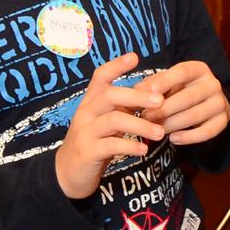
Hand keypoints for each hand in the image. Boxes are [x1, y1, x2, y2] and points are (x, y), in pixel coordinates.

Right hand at [54, 52, 161, 198]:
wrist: (69, 172)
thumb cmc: (95, 141)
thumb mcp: (107, 121)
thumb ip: (124, 107)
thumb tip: (153, 92)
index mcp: (91, 102)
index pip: (100, 77)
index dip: (115, 66)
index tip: (134, 57)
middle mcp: (86, 113)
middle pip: (110, 95)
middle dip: (137, 96)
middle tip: (161, 101)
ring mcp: (85, 132)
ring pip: (113, 121)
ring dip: (140, 125)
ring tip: (159, 133)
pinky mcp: (88, 152)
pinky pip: (110, 146)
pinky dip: (130, 147)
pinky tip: (144, 150)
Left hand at [143, 59, 229, 145]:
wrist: (206, 101)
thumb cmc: (179, 90)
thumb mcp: (166, 82)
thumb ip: (151, 85)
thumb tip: (135, 93)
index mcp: (199, 69)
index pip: (182, 72)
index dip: (165, 81)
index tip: (148, 92)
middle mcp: (213, 83)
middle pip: (188, 97)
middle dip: (164, 109)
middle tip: (145, 117)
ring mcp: (220, 102)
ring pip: (195, 116)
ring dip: (172, 124)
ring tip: (155, 130)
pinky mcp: (223, 120)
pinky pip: (207, 132)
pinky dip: (189, 137)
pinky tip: (173, 139)